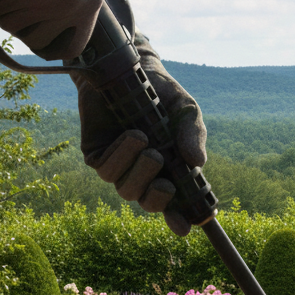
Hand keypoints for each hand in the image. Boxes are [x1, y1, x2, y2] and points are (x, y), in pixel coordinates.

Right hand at [0, 0, 102, 58]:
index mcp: (90, 2)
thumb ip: (71, 1)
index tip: (34, 32)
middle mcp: (73, 5)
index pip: (68, 48)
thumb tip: (62, 40)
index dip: (46, 42)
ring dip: (1, 1)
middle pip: (34, 40)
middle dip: (19, 18)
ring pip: (10, 24)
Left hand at [72, 34, 207, 236]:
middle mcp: (143, 174)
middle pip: (147, 204)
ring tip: (146, 141)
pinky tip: (132, 135)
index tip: (186, 227)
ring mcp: (119, 167)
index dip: (179, 220)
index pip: (174, 205)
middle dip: (156, 199)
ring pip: (126, 189)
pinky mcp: (96, 155)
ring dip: (139, 171)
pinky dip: (121, 155)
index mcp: (169, 171)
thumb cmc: (161, 94)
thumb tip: (198, 162)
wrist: (128, 67)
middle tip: (165, 183)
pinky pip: (107, 169)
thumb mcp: (186, 112)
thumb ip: (193, 135)